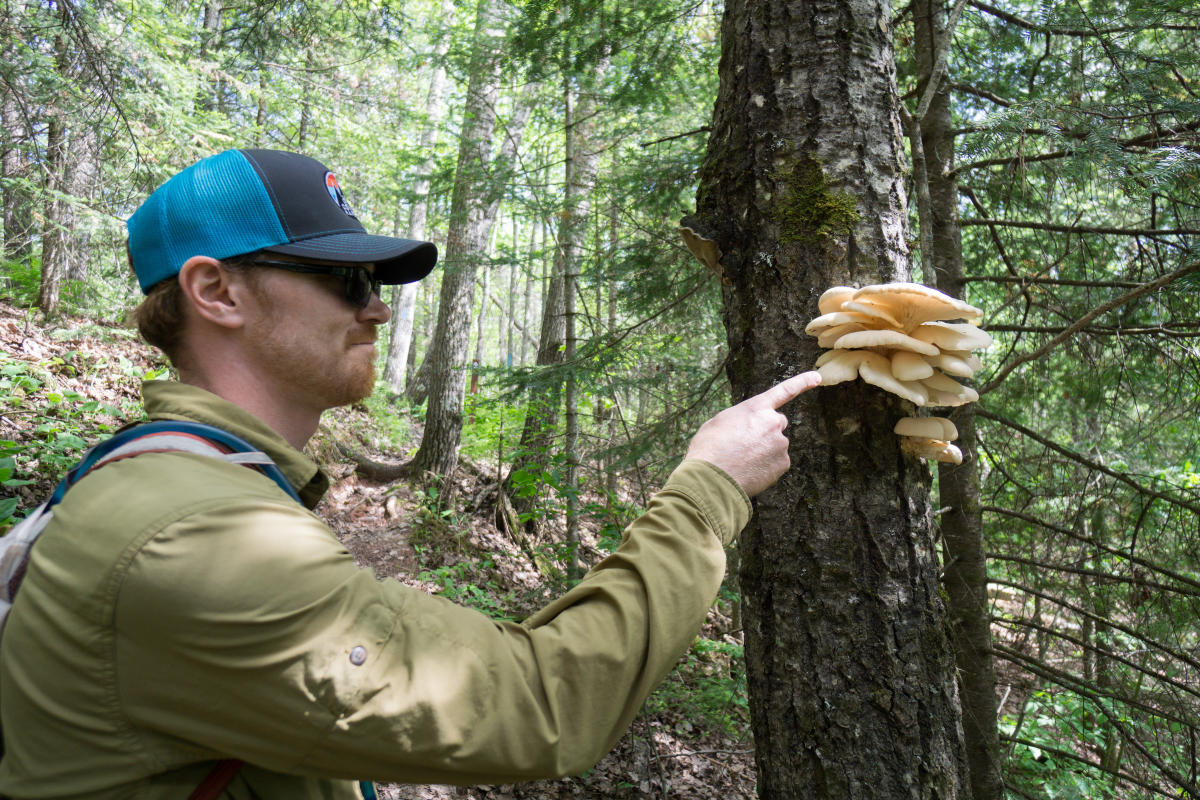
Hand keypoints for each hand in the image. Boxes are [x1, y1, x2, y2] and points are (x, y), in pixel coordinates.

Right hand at [685, 371, 821, 496]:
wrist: (711, 477)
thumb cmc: (709, 448)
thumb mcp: (720, 422)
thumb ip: (742, 419)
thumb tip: (748, 429)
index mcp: (756, 407)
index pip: (784, 391)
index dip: (802, 382)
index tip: (817, 377)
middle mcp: (773, 422)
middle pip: (777, 423)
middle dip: (766, 431)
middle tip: (745, 444)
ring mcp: (780, 444)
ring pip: (775, 445)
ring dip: (764, 451)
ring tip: (742, 460)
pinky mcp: (783, 463)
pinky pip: (777, 463)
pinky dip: (766, 466)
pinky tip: (749, 471)